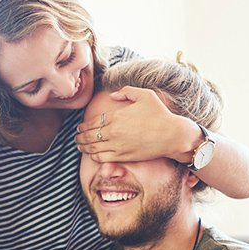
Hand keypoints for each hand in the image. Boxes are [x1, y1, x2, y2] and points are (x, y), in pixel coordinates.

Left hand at [75, 86, 198, 163]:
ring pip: (92, 148)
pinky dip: (94, 157)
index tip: (79, 128)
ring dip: (83, 147)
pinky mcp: (123, 156)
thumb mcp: (145, 95)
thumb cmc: (160, 114)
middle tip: (76, 138)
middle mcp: (113, 131)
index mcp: (116, 116)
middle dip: (80, 137)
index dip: (83, 126)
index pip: (92, 122)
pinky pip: (101, 158)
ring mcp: (117, 145)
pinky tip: (92, 155)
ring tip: (80, 146)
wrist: (172, 135)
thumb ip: (127, 91)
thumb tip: (113, 94)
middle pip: (89, 136)